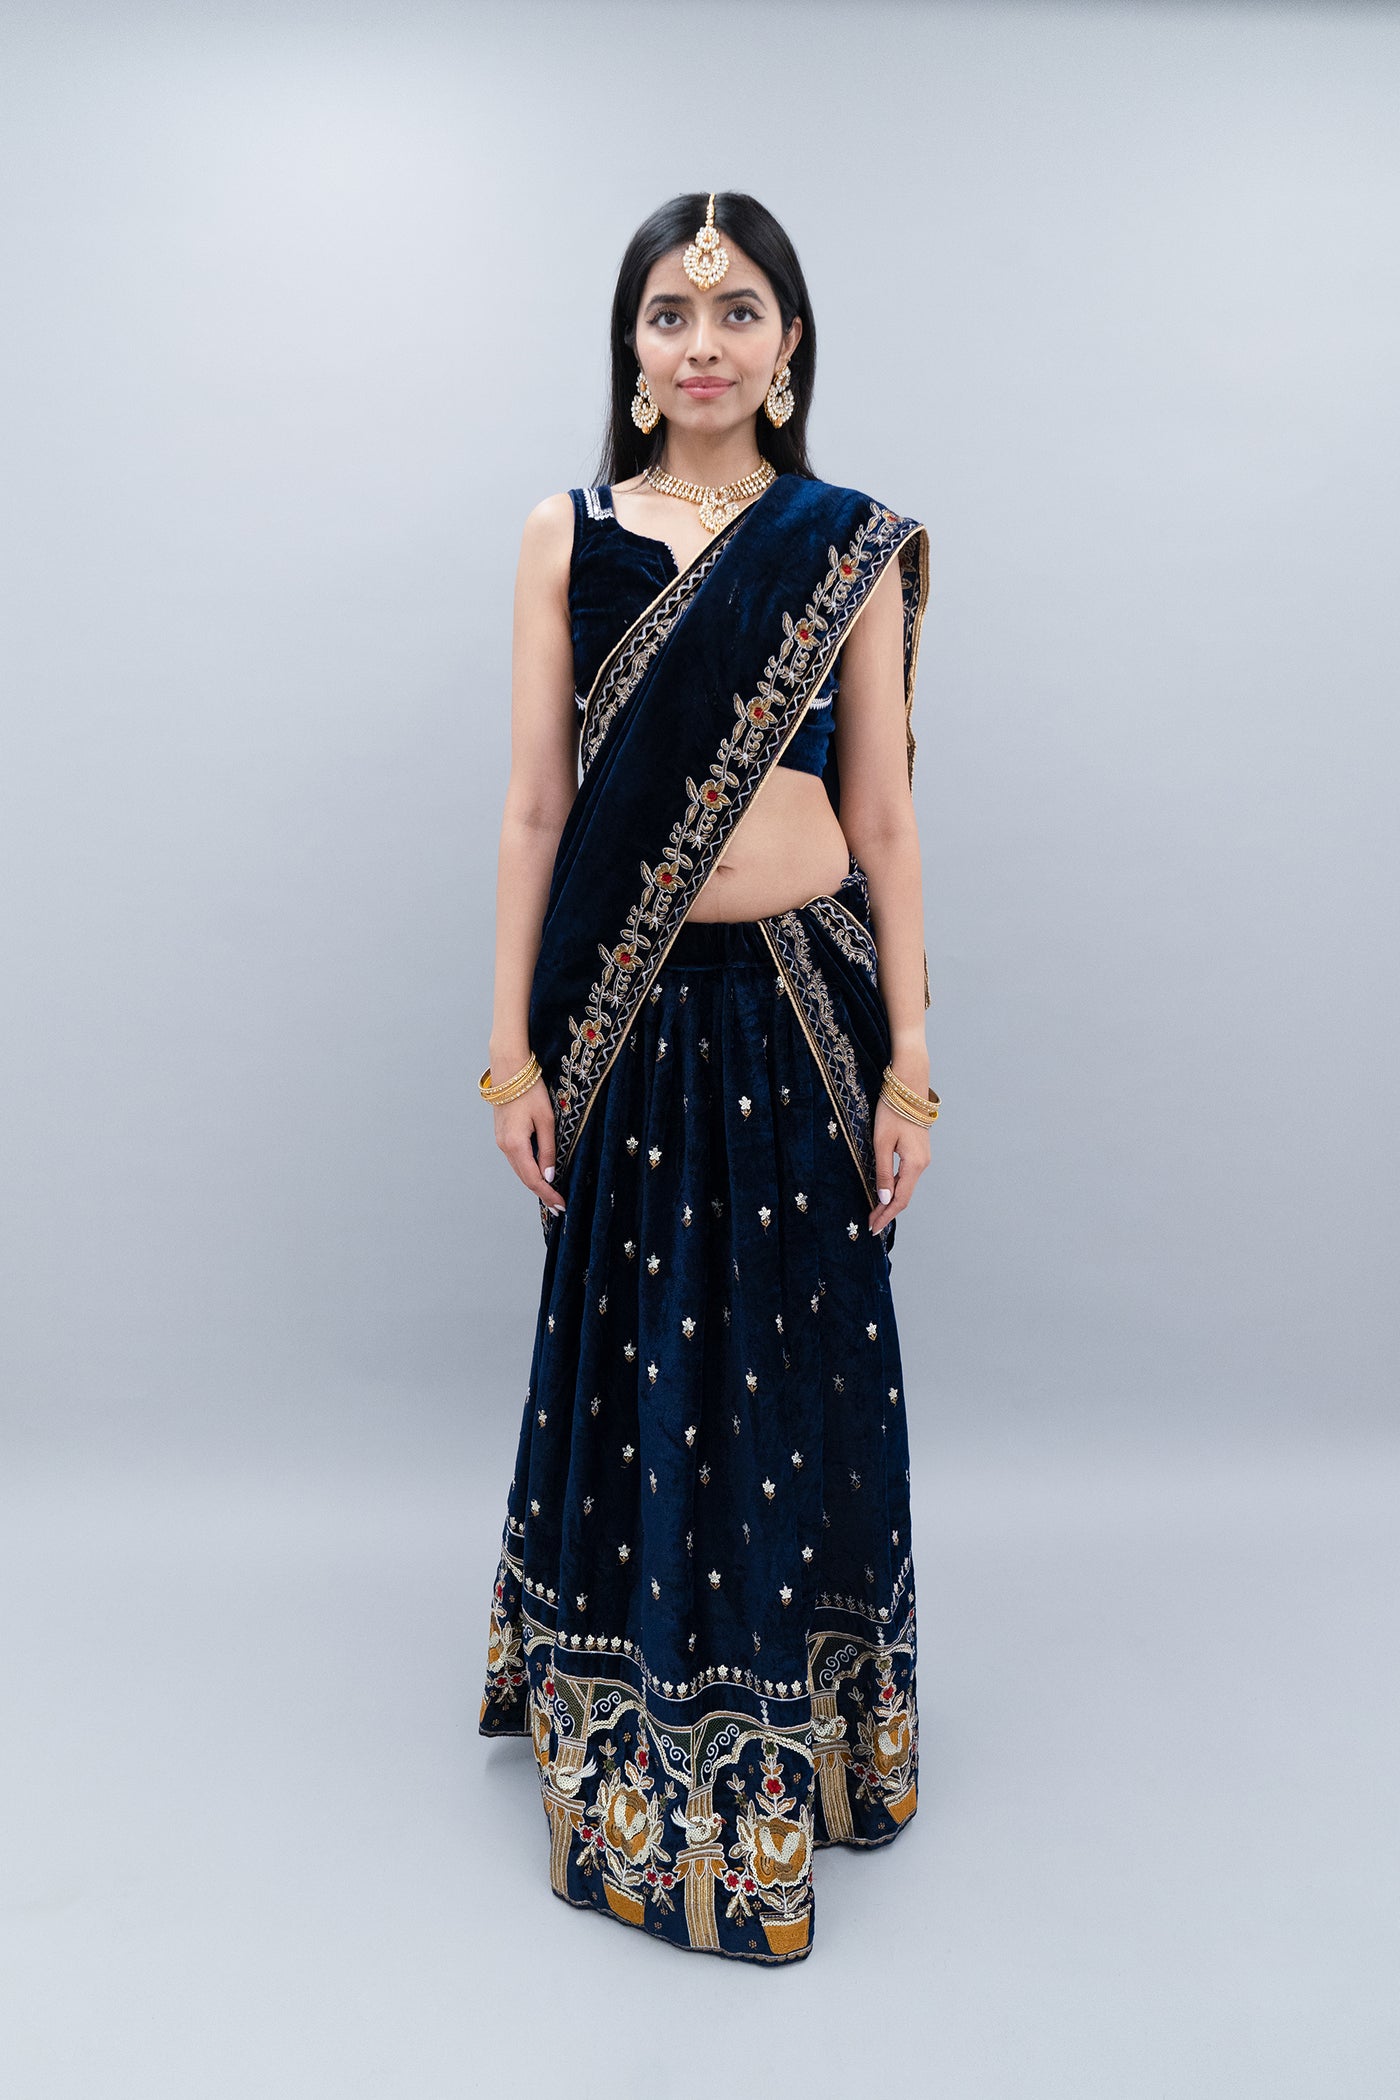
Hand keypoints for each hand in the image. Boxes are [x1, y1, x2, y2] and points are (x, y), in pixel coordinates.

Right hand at [492, 1076, 564, 1213]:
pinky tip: (540, 1174)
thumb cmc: (531, 1092)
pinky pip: (517, 1159)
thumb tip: (549, 1176)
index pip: (533, 1179)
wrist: (509, 1071)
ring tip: (552, 1194)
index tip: (561, 1206)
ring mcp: (501, 1142)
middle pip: (524, 1178)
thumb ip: (548, 1150)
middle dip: (543, 1193)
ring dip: (535, 1183)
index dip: (548, 1194)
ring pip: (520, 1170)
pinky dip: (528, 1170)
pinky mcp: (502, 1136)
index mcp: (516, 1144)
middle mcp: (504, 1147)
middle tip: (559, 1207)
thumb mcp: (546, 1121)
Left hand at [867, 1099, 930, 1232]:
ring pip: (907, 1187)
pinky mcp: (919, 1152)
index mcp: (914, 1164)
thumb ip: (883, 1172)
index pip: (900, 1199)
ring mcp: (923, 1158)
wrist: (908, 1088)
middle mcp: (922, 1164)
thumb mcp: (881, 1143)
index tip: (873, 1227)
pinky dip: (896, 1189)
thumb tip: (884, 1199)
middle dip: (887, 1212)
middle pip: (905, 1196)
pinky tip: (886, 1194)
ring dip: (891, 1201)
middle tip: (871, 1225)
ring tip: (876, 1213)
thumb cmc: (892, 1112)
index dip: (886, 1215)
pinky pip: (907, 1177)